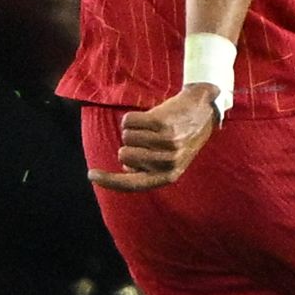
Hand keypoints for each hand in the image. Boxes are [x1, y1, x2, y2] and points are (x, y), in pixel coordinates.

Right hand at [93, 84, 219, 189]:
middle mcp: (168, 162)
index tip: (91, 175)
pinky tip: (150, 116)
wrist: (203, 109)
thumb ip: (149, 169)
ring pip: (126, 136)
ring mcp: (166, 143)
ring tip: (154, 127)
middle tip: (150, 137)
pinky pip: (128, 121)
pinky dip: (132, 117)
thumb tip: (125, 169)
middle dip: (130, 145)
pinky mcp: (162, 123)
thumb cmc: (182, 136)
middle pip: (123, 155)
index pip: (132, 185)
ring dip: (134, 129)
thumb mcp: (171, 160)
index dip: (109, 181)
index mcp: (169, 176)